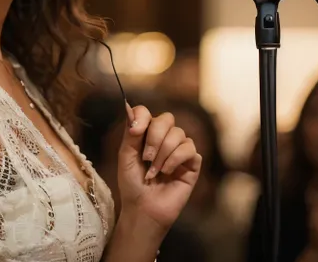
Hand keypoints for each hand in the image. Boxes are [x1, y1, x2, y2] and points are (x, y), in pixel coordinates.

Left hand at [116, 103, 201, 231]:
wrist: (143, 208)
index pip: (147, 112)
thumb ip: (130, 133)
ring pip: (179, 134)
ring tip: (155, 171)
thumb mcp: (125, 156)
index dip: (142, 117)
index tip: (135, 132)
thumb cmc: (132, 184)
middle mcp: (164, 138)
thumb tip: (130, 108)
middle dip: (155, 137)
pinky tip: (167, 172)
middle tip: (146, 157)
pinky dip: (176, 159)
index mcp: (145, 134)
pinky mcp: (192, 163)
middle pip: (166, 119)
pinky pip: (190, 148)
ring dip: (164, 153)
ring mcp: (179, 150)